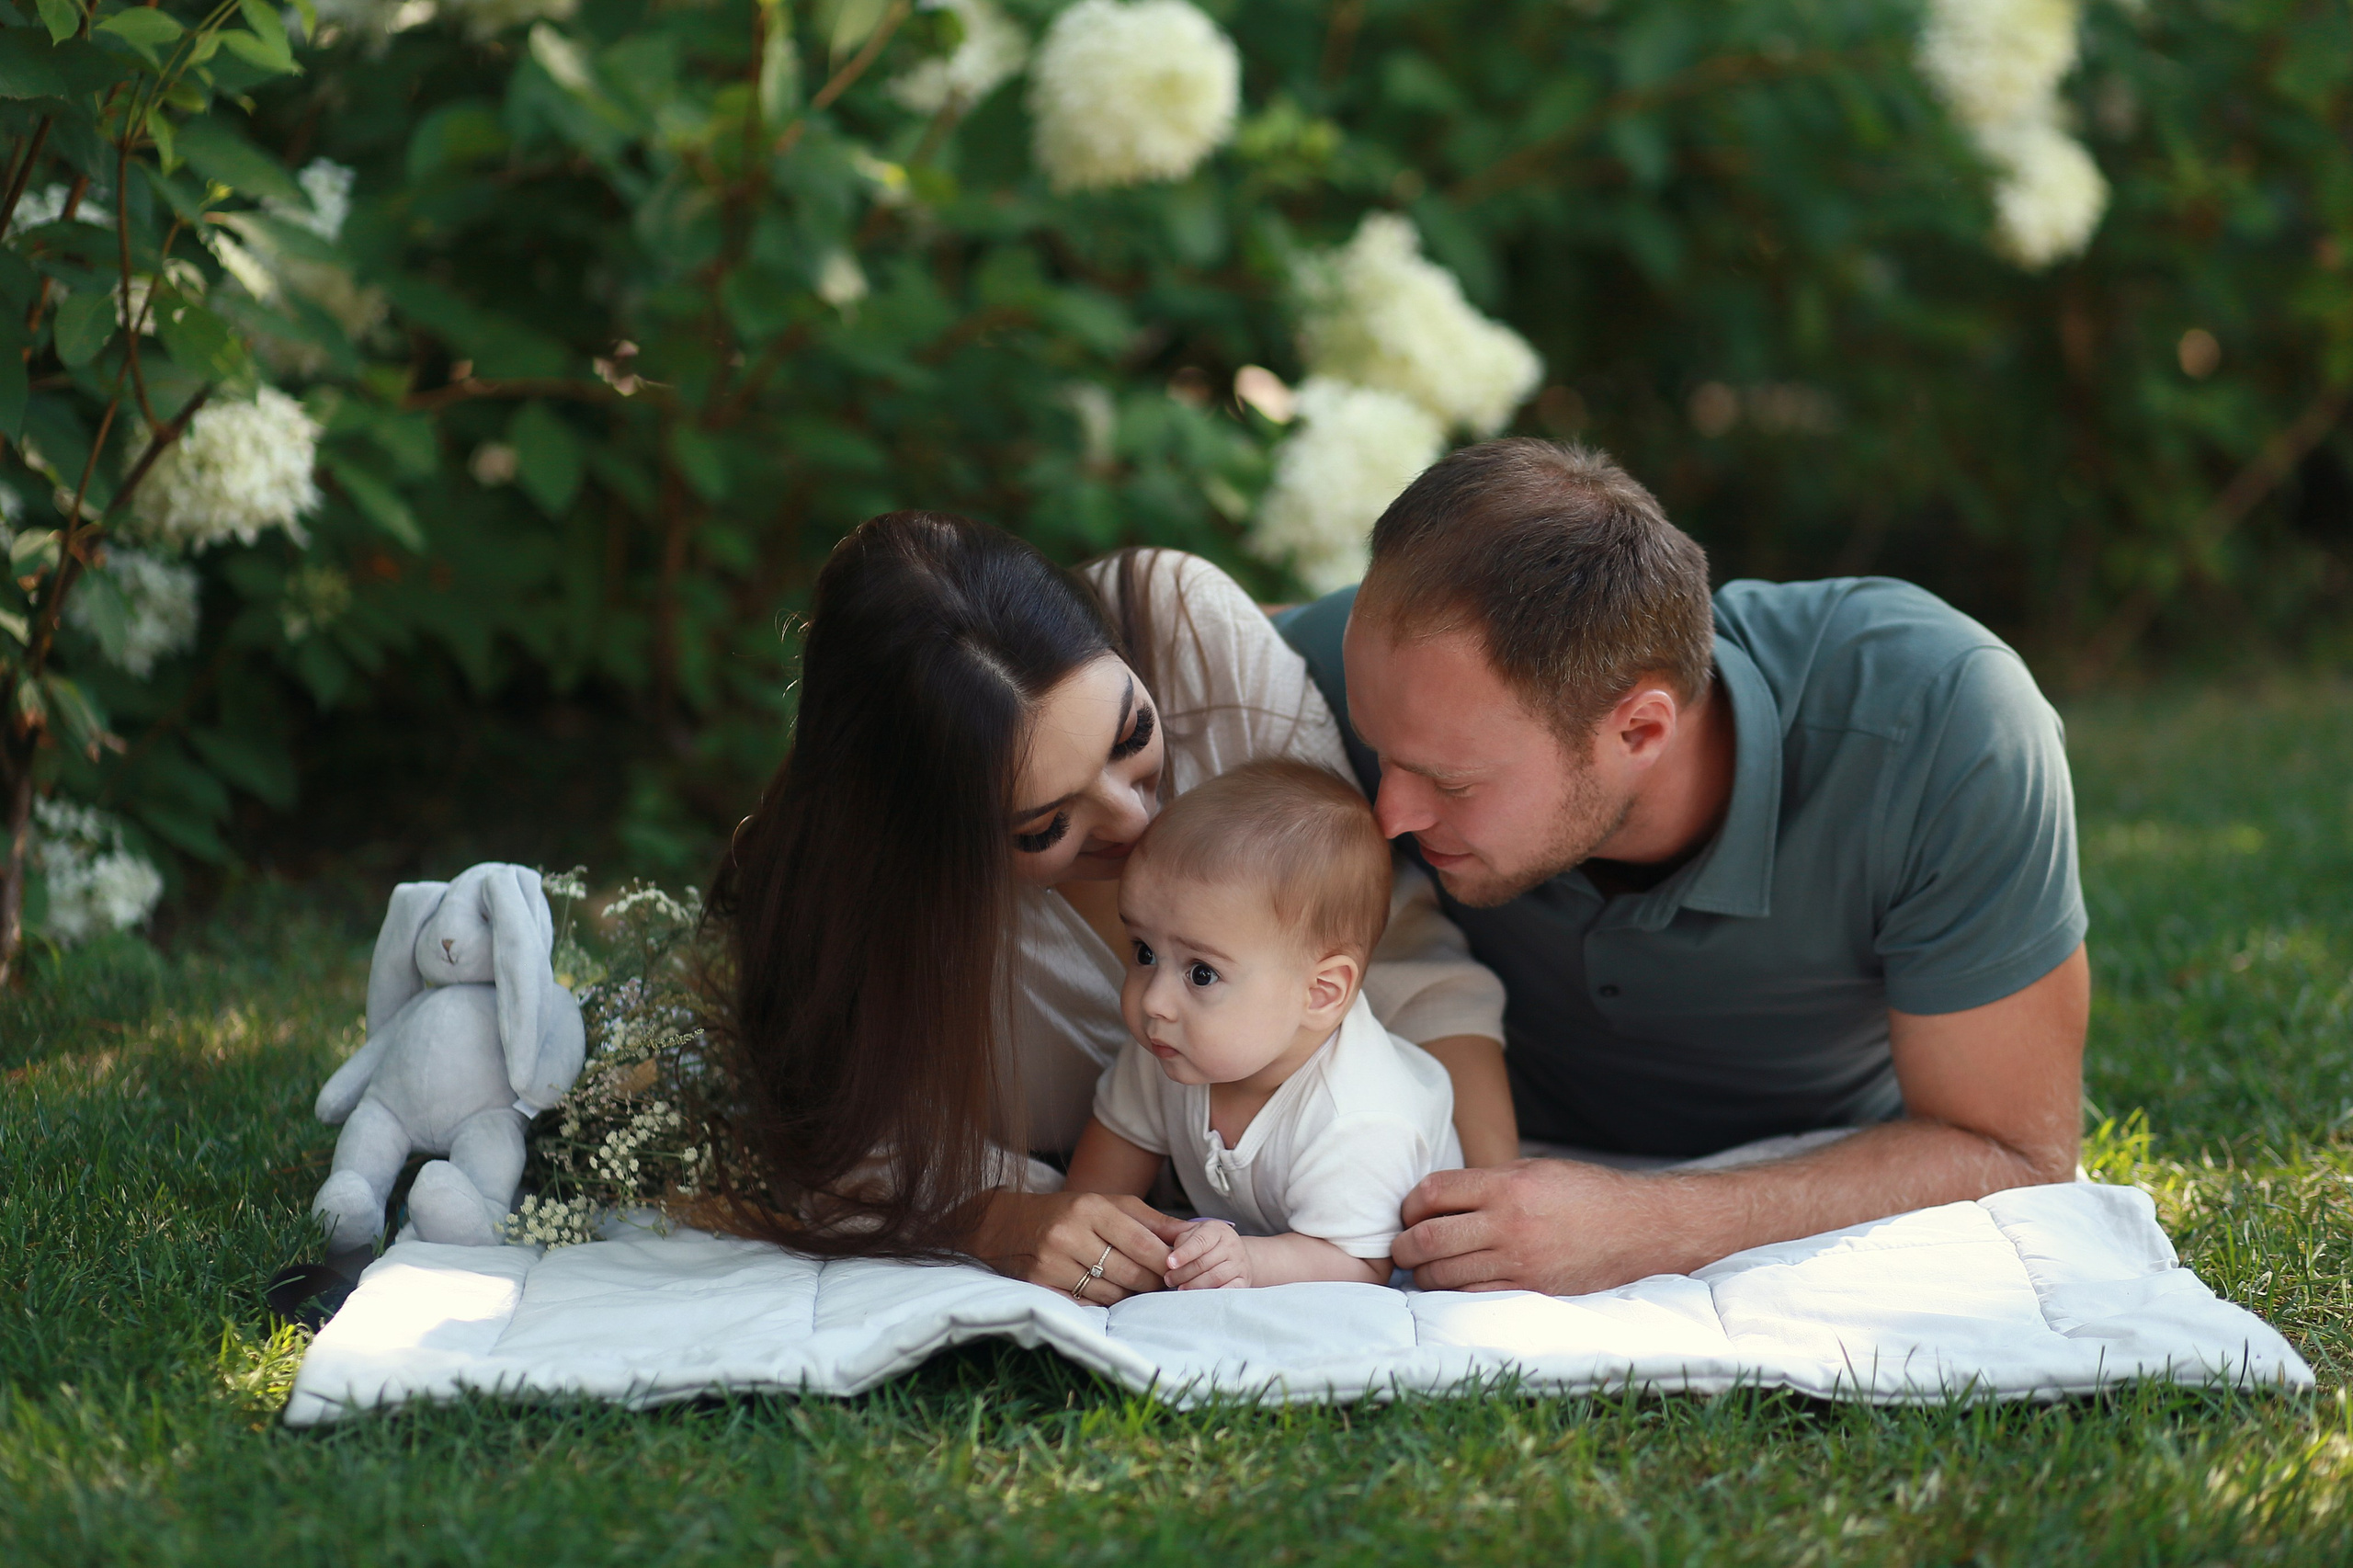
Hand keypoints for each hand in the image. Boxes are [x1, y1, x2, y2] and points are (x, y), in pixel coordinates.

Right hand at [969, 1189, 1186, 1303]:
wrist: (1008, 1224)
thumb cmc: (1069, 1212)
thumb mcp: (1109, 1204)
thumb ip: (1151, 1220)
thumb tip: (1192, 1234)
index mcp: (1091, 1208)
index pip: (1142, 1243)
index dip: (1166, 1262)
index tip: (1180, 1270)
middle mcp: (1070, 1233)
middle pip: (1128, 1271)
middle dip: (1153, 1283)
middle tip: (1166, 1287)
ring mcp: (1052, 1261)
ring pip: (1110, 1292)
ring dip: (1131, 1296)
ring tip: (1139, 1291)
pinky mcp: (1040, 1284)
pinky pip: (1087, 1304)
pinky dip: (1105, 1304)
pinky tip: (1112, 1296)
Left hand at [1164, 1219, 1248, 1288]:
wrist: (1236, 1255)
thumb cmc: (1207, 1245)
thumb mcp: (1194, 1234)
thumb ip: (1180, 1240)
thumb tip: (1165, 1255)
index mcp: (1217, 1229)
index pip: (1200, 1241)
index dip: (1184, 1253)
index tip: (1169, 1263)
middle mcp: (1231, 1245)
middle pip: (1204, 1262)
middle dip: (1183, 1273)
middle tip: (1169, 1279)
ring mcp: (1239, 1263)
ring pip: (1215, 1277)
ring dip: (1194, 1285)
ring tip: (1180, 1289)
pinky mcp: (1243, 1281)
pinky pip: (1228, 1290)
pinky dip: (1213, 1295)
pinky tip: (1199, 1298)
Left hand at [1392, 1159, 1658, 1294]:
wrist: (1641, 1228)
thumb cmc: (1586, 1194)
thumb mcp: (1535, 1170)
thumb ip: (1487, 1182)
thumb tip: (1437, 1198)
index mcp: (1507, 1185)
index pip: (1432, 1193)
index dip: (1409, 1205)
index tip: (1408, 1212)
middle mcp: (1509, 1224)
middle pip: (1427, 1239)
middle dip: (1403, 1246)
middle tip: (1402, 1248)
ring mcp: (1520, 1262)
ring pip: (1444, 1275)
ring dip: (1422, 1275)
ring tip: (1422, 1270)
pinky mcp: (1532, 1292)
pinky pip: (1473, 1299)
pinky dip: (1452, 1295)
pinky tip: (1450, 1288)